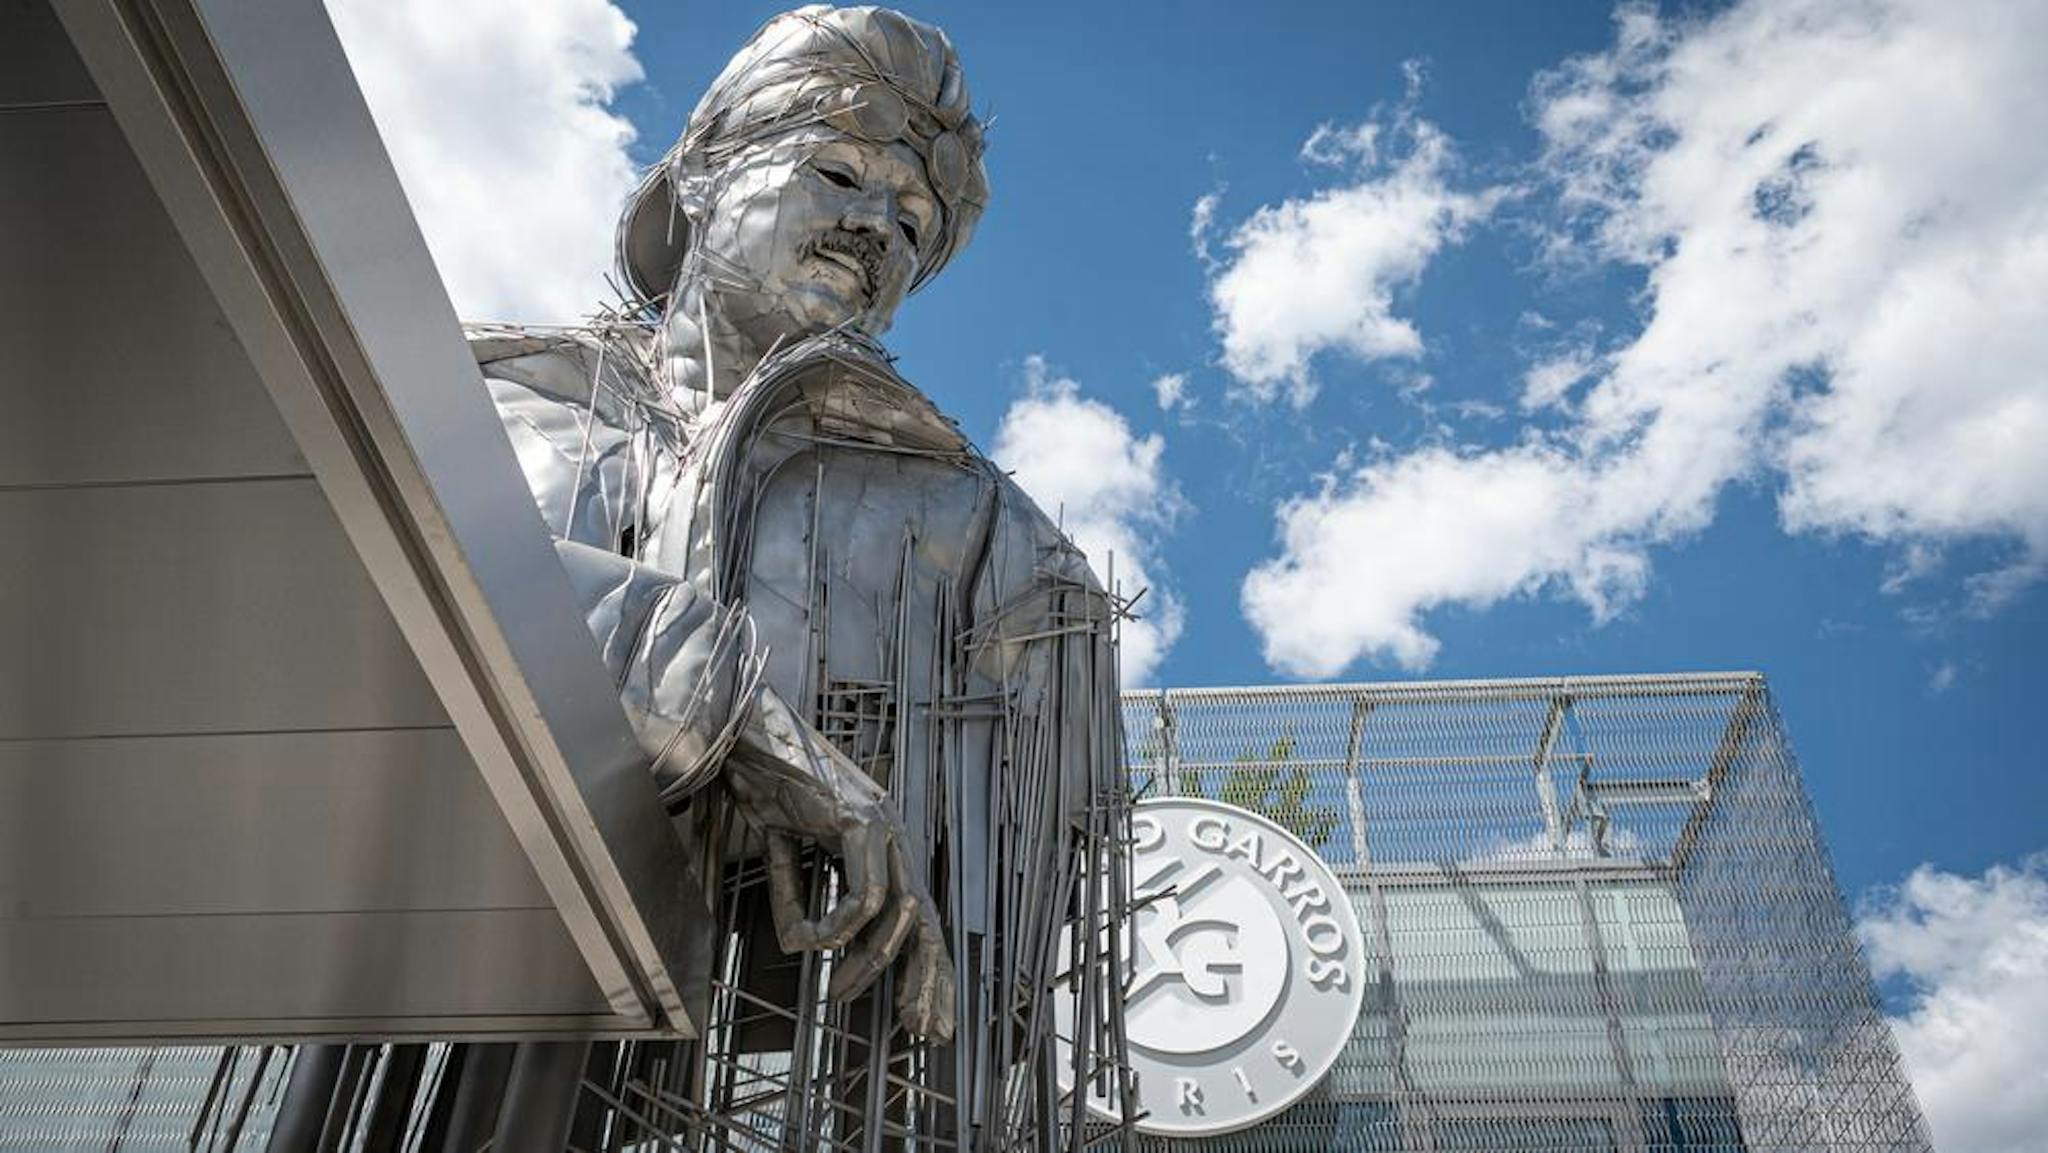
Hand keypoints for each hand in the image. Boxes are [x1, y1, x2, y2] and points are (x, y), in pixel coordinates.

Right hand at [724, 688, 955, 1043]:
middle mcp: (893, 838)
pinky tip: (809, 941)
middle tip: (921, 1028)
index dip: (925, 969)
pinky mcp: (863, 822)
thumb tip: (804, 946)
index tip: (920, 1016)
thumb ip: (802, 895)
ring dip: (870, 962)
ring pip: (901, 915)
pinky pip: (863, 895)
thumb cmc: (766, 785)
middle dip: (929, 980)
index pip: (919, 918)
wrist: (748, 737)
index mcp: (883, 846)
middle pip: (930, 923)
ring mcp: (884, 828)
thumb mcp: (788, 852)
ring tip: (838, 992)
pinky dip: (836, 926)